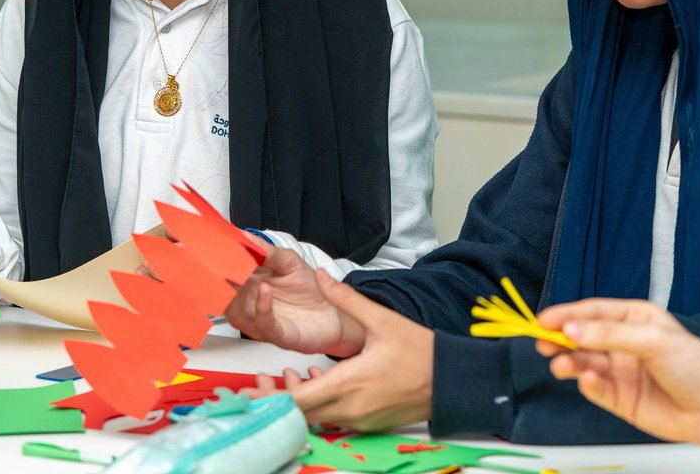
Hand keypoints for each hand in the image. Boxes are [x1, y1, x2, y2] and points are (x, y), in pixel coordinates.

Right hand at [226, 248, 364, 356]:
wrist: (334, 314)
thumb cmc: (309, 290)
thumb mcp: (289, 262)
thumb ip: (268, 251)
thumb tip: (246, 236)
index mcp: (249, 284)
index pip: (225, 272)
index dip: (219, 259)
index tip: (219, 243)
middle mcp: (249, 303)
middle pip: (223, 292)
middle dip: (218, 277)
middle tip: (219, 258)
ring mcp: (260, 319)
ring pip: (235, 311)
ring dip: (234, 292)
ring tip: (240, 272)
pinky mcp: (277, 333)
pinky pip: (263, 322)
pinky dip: (261, 307)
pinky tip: (264, 290)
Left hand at [259, 269, 433, 431]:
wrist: (451, 381)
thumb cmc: (421, 354)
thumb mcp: (381, 320)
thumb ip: (346, 299)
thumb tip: (322, 276)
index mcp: (348, 384)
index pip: (295, 401)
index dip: (267, 397)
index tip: (248, 389)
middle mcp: (350, 409)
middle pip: (298, 413)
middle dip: (276, 398)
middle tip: (260, 382)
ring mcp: (358, 420)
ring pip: (314, 417)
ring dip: (298, 399)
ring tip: (291, 376)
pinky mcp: (367, 422)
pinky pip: (332, 418)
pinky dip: (319, 403)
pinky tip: (320, 380)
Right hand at [535, 298, 699, 447]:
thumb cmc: (695, 366)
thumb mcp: (653, 340)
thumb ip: (609, 334)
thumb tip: (571, 328)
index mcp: (633, 319)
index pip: (593, 312)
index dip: (567, 314)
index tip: (543, 320)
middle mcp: (623, 343)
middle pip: (582, 337)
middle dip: (560, 339)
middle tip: (542, 343)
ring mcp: (620, 371)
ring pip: (583, 363)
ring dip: (569, 362)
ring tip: (561, 365)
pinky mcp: (620, 398)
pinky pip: (595, 389)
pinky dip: (587, 385)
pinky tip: (587, 380)